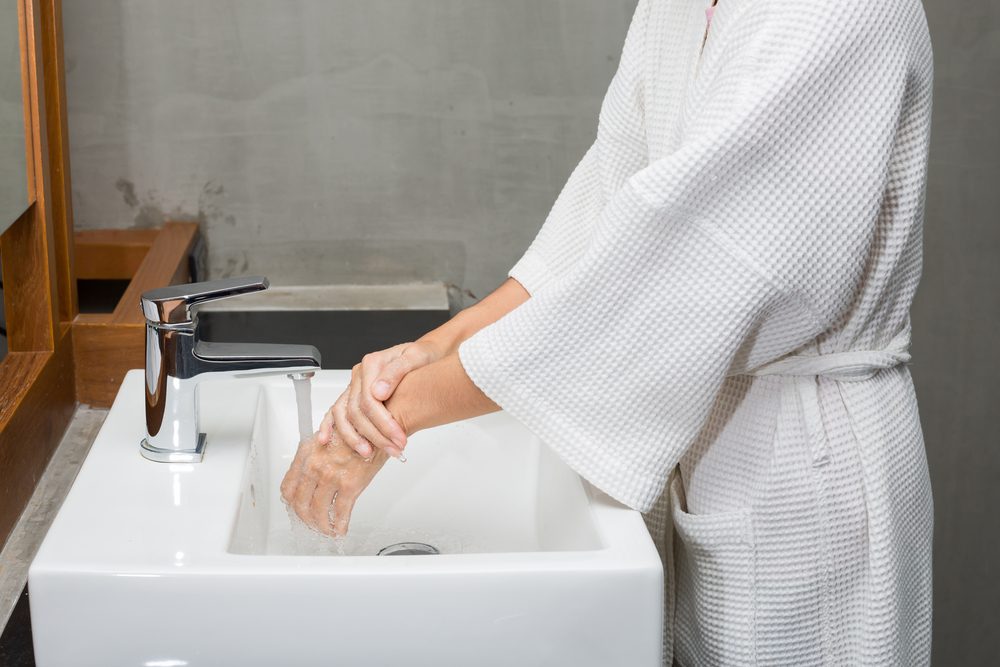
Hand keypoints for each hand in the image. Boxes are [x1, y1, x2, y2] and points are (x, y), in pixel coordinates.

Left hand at [280, 433, 387, 535]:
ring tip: (326, 530)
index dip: (291, 503)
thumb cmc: (357, 429)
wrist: (377, 426)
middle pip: (300, 503)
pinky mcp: (349, 485)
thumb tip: (311, 474)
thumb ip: (315, 456)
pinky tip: (340, 530)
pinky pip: (340, 513)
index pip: (288, 487)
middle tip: (311, 524)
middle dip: (305, 519)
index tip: (297, 508)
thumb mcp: (327, 436)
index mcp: (307, 454)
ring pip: (318, 511)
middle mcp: (315, 466)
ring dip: (321, 526)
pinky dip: (339, 526)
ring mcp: (331, 476)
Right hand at [319, 340, 444, 458]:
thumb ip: (397, 371)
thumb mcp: (417, 357)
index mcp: (373, 364)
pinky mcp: (354, 394)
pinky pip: (338, 410)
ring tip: (368, 453)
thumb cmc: (424, 356)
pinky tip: (326, 440)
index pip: (369, 400)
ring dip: (353, 437)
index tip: (399, 438)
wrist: (427, 354)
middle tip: (394, 449)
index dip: (383, 423)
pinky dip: (329, 425)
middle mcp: (360, 375)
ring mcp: (355, 385)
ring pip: (343, 414)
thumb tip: (378, 392)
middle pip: (357, 411)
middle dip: (374, 435)